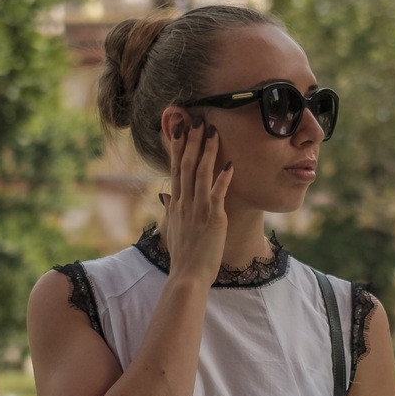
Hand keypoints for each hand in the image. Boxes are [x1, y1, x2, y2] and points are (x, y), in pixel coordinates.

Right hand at [158, 116, 231, 284]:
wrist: (187, 276)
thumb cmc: (183, 256)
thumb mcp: (173, 229)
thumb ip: (170, 209)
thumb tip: (164, 194)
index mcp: (176, 203)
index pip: (176, 168)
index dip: (177, 147)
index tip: (178, 128)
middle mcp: (184, 202)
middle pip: (186, 165)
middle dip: (191, 141)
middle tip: (196, 120)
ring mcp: (198, 209)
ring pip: (201, 174)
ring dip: (206, 151)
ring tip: (211, 131)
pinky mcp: (212, 218)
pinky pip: (218, 194)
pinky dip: (223, 179)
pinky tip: (230, 164)